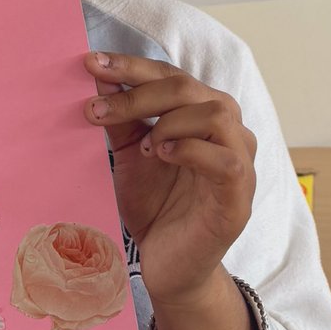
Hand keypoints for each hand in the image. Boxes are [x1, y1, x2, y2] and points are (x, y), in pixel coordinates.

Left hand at [83, 51, 256, 309]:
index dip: (131, 66)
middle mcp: (227, 130)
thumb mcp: (129, 155)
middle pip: (188, 87)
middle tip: (95, 107)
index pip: (169, 75)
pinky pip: (226, 159)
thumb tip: (97, 76)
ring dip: (169, 120)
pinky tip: (160, 155)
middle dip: (137, 91)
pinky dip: (190, 149)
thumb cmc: (154, 206)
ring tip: (143, 144)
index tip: (91, 63)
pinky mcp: (239, 196)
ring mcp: (239, 161)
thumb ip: (120, 119)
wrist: (166, 266)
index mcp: (199, 114)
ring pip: (216, 113)